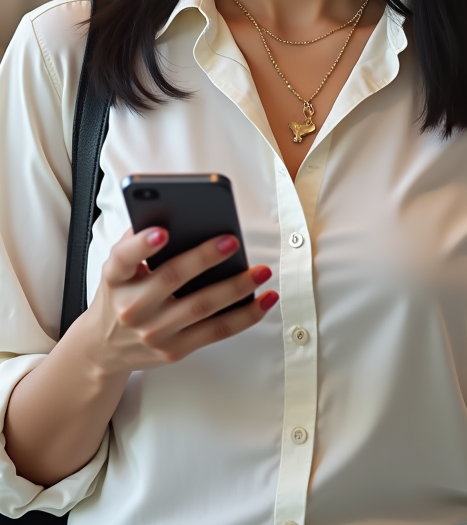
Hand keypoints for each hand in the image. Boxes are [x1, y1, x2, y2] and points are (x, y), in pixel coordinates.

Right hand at [84, 228, 277, 376]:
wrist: (105, 348)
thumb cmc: (120, 294)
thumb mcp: (118, 267)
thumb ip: (138, 239)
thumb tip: (176, 213)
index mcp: (115, 279)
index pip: (124, 258)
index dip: (142, 245)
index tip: (162, 231)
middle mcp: (132, 307)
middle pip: (172, 279)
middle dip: (204, 259)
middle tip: (232, 241)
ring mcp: (153, 333)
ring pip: (201, 308)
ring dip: (236, 288)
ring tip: (260, 271)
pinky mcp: (174, 351)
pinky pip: (215, 332)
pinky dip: (244, 316)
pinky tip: (263, 299)